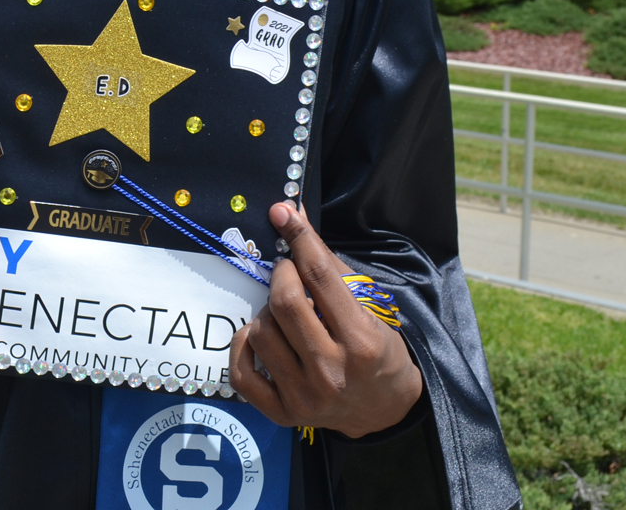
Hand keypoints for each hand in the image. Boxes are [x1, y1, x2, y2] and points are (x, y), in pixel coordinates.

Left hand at [228, 203, 423, 438]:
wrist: (385, 409)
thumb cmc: (377, 350)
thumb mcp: (369, 305)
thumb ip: (328, 263)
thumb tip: (292, 212)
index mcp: (361, 340)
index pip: (320, 276)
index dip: (298, 237)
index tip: (282, 213)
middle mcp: (331, 371)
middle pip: (284, 302)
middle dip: (281, 274)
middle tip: (288, 273)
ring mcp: (305, 396)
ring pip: (260, 331)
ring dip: (267, 312)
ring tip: (284, 315)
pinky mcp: (282, 414)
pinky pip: (240, 371)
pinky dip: (243, 346)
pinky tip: (259, 337)